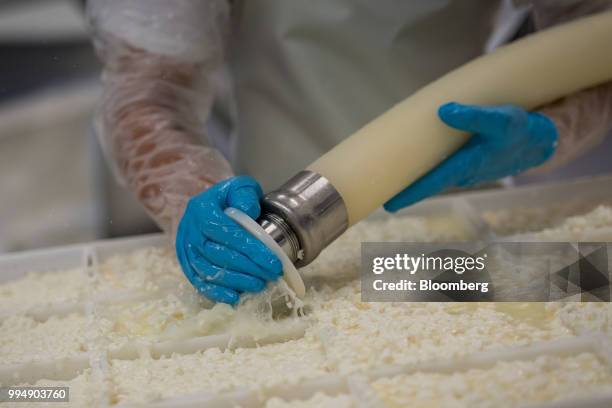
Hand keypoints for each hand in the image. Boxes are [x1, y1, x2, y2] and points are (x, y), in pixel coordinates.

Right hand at [175, 176, 282, 304]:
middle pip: (219, 254)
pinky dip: (216, 292)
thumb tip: (249, 213)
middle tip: (270, 276)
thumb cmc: (228, 198)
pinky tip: (234, 297)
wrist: (208, 204)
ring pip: (208, 270)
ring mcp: (185, 248)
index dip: (253, 250)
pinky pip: (198, 281)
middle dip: (248, 268)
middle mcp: (189, 229)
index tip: (274, 263)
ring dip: (235, 281)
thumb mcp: (238, 187)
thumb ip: (245, 196)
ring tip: (258, 285)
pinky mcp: (185, 263)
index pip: (229, 233)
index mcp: (202, 209)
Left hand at [384, 102, 557, 211]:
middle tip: (375, 195)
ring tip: (383, 177)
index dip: (411, 193)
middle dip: (403, 191)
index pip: (433, 182)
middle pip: (426, 184)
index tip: (389, 203)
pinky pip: (438, 168)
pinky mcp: (463, 162)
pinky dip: (422, 168)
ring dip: (411, 180)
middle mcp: (462, 172)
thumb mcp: (503, 119)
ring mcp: (462, 170)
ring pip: (431, 177)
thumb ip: (474, 116)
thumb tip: (443, 111)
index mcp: (468, 164)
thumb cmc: (520, 130)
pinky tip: (407, 162)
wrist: (538, 141)